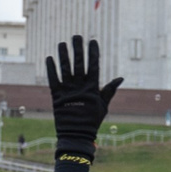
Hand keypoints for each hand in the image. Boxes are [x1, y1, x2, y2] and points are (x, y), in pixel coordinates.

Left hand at [43, 35, 122, 153]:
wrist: (77, 135)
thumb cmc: (91, 120)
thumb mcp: (103, 105)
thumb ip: (109, 90)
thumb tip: (121, 78)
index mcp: (92, 88)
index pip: (94, 66)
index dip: (93, 53)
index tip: (93, 41)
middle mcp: (80, 86)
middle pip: (79, 63)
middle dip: (78, 49)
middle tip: (76, 36)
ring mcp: (68, 90)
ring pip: (65, 68)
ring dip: (63, 55)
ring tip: (62, 43)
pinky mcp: (57, 96)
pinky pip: (53, 79)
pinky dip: (51, 69)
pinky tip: (49, 58)